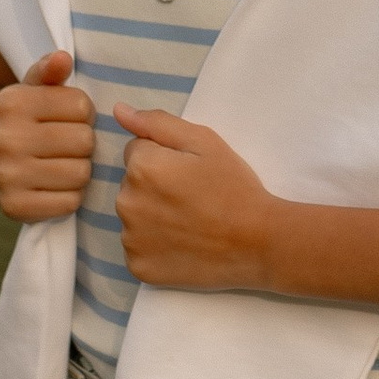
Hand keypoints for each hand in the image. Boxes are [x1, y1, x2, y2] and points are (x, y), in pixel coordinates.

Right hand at [0, 50, 96, 219]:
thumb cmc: (26, 119)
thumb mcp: (34, 89)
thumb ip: (49, 71)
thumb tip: (62, 58)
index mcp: (10, 102)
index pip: (81, 106)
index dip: (82, 112)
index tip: (67, 117)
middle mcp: (3, 138)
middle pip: (84, 140)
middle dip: (83, 142)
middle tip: (68, 144)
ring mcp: (6, 175)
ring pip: (80, 173)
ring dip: (80, 169)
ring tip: (63, 162)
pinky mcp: (14, 207)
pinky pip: (70, 202)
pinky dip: (70, 195)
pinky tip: (55, 185)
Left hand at [113, 103, 275, 290]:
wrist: (259, 242)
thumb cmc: (234, 187)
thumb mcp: (204, 142)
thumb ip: (157, 123)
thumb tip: (118, 111)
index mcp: (141, 167)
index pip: (137, 151)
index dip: (165, 158)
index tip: (190, 173)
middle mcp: (126, 203)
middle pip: (132, 184)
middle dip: (155, 186)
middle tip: (192, 198)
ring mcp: (130, 239)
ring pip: (134, 216)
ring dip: (152, 215)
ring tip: (189, 222)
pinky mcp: (138, 267)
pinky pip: (138, 247)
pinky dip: (154, 245)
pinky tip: (182, 244)